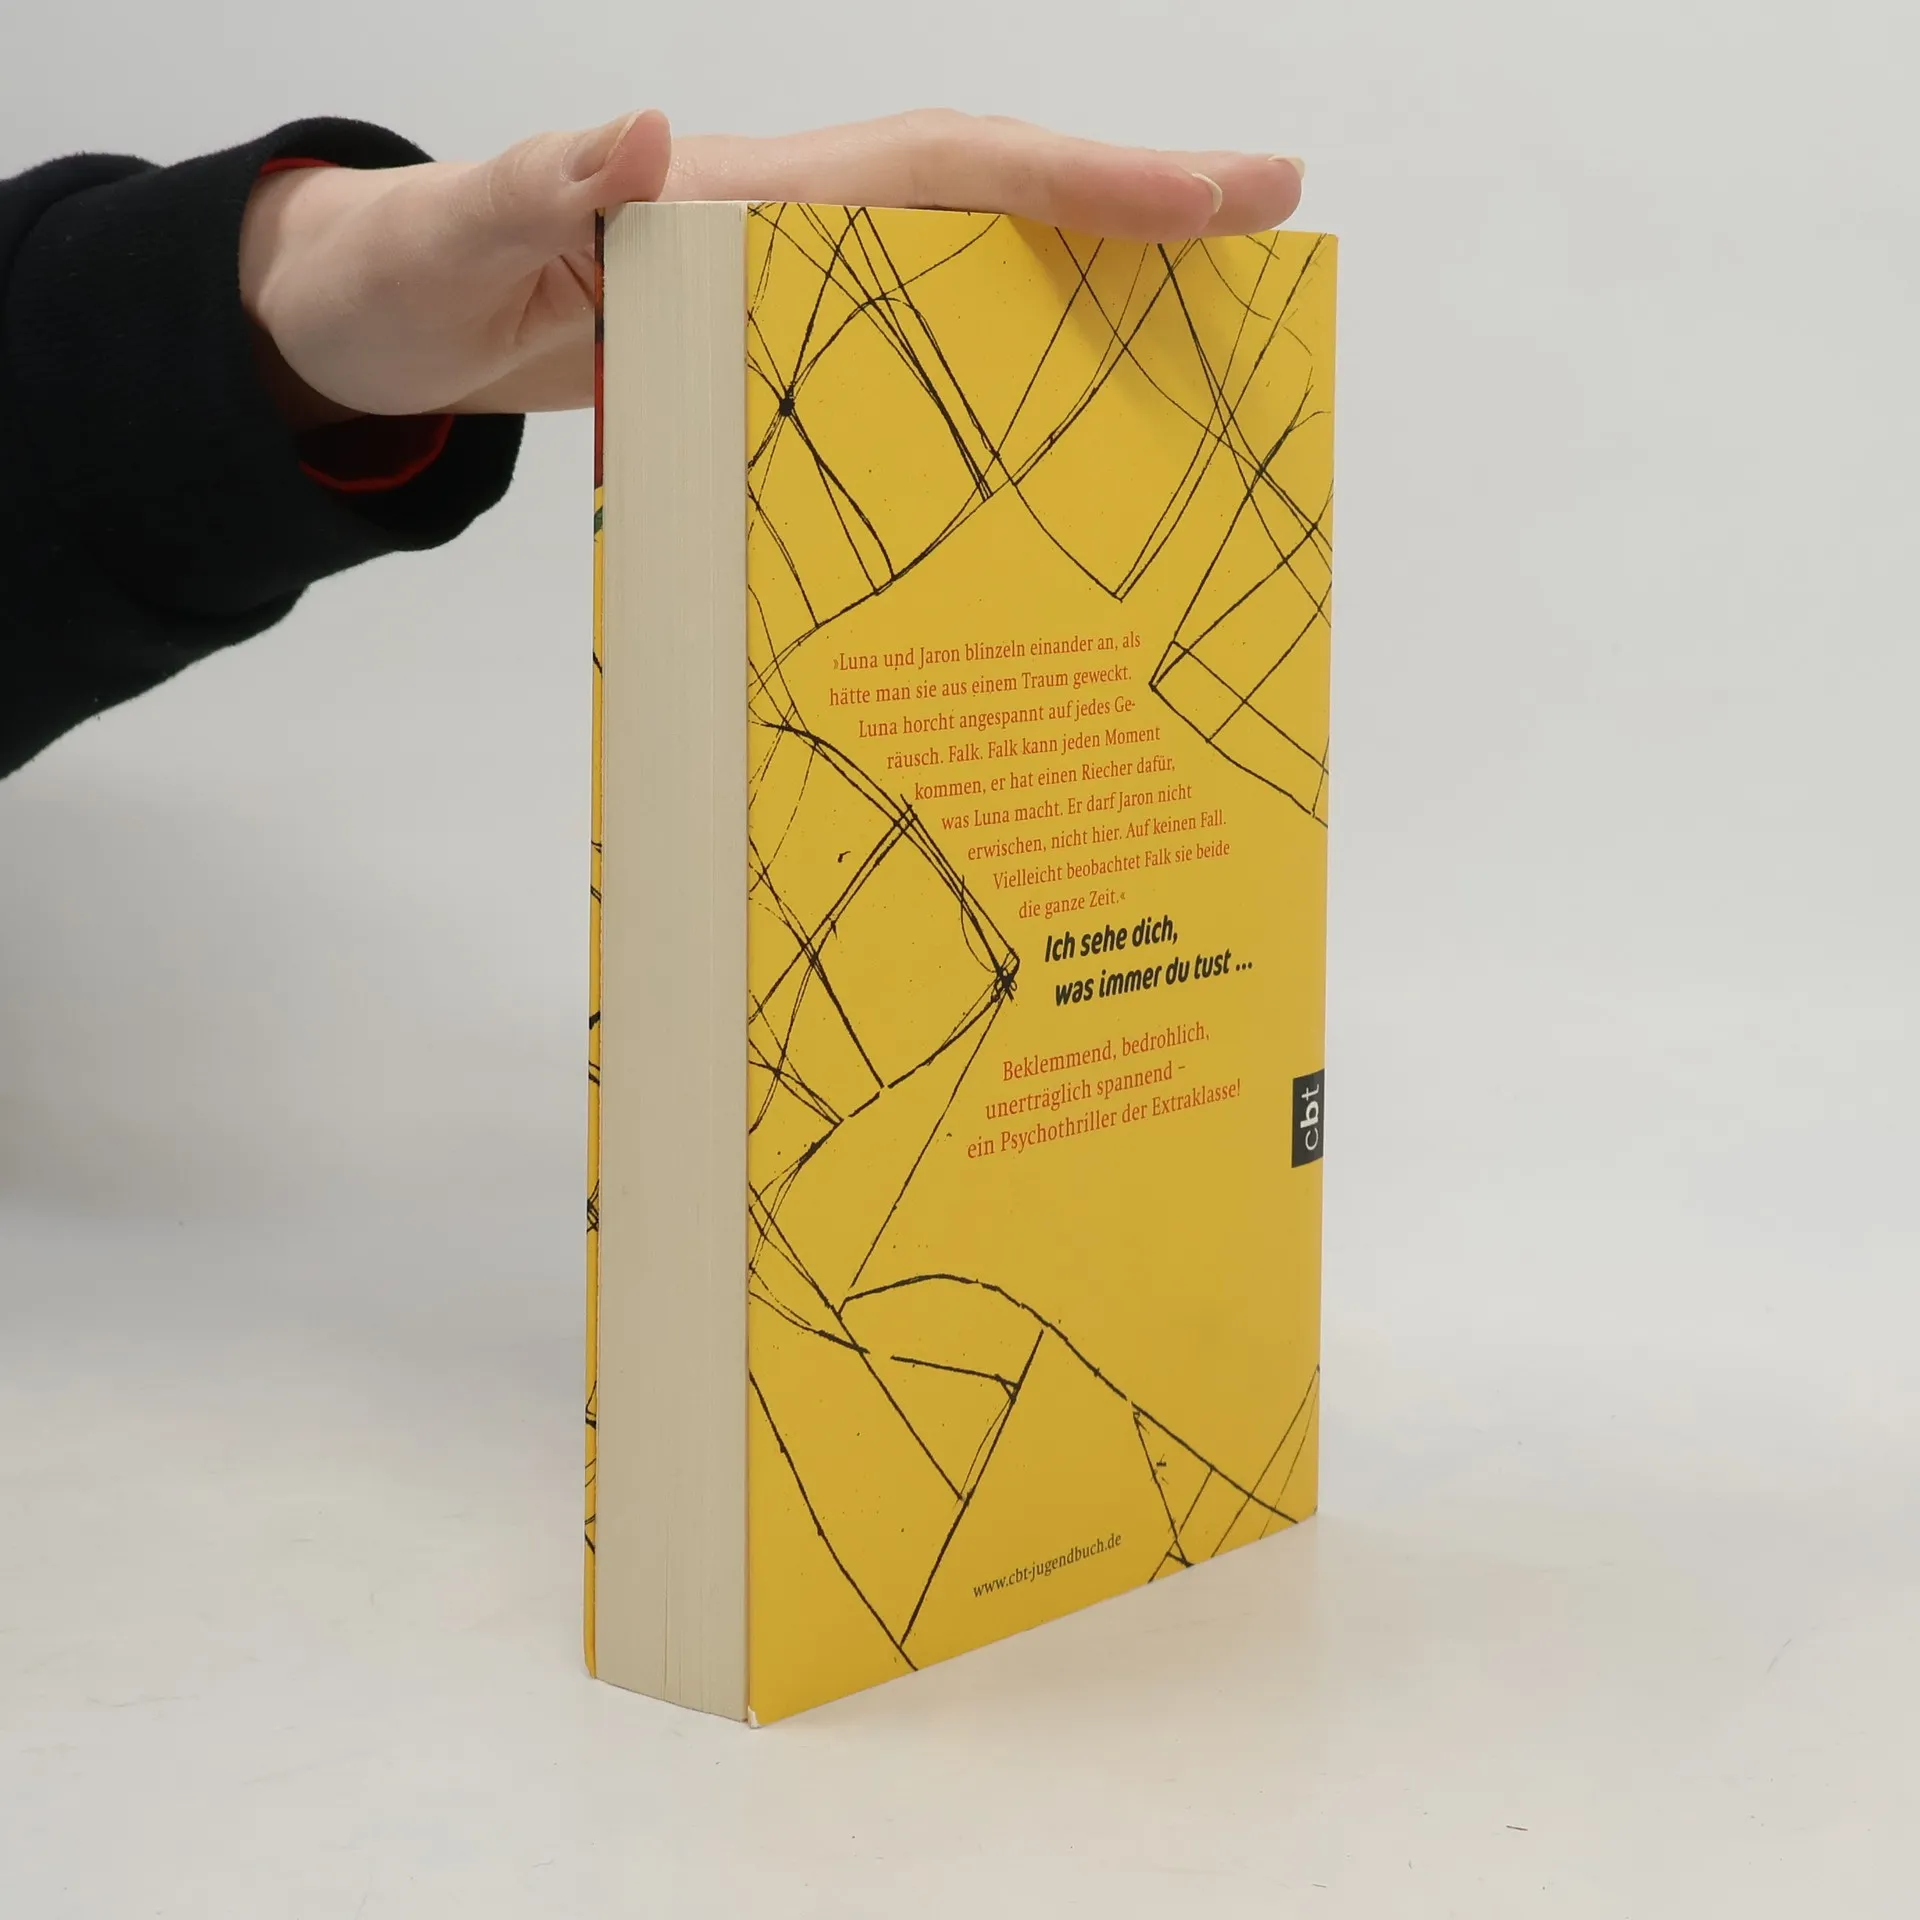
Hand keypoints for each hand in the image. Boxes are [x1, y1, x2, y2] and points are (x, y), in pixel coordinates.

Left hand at [239, 110, 1305, 423]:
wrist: (392, 325)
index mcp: (748, 195)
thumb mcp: (462, 232)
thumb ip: (542, 183)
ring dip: (1093, 285)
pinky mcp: (784, 353)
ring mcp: (798, 294)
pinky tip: (1064, 418)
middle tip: (1272, 217)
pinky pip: (920, 351)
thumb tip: (649, 133)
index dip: (1081, 176)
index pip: (943, 168)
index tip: (1213, 192)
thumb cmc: (420, 274)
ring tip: (1212, 324)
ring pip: (975, 274)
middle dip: (1136, 204)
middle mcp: (796, 230)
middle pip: (996, 200)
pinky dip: (1003, 366)